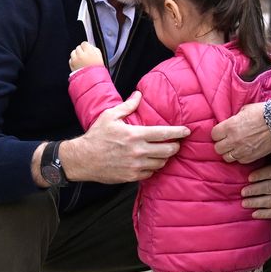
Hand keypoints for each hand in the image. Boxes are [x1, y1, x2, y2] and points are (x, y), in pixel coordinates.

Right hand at [59, 92, 190, 182]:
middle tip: (176, 143)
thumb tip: (139, 94)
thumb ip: (127, 106)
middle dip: (175, 146)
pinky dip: (154, 167)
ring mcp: (135, 166)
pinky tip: (151, 162)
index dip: (178, 132)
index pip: (164, 133)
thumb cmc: (96, 136)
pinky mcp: (131, 176)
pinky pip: (150, 173)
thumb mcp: (110, 116)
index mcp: (134, 135)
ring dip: (165, 157)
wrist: (83, 159)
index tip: (187, 131)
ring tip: (164, 152)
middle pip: (167, 151)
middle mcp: (138, 151)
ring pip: (161, 163)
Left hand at [69, 41, 104, 70]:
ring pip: (73, 52)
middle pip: (78, 47)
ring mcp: (75, 60)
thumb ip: (94, 49)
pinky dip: (73, 61)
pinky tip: (79, 64)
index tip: (88, 50)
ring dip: (76, 55)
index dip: (86, 47)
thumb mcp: (100, 57)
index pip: (84, 43)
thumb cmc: (97, 70)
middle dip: (81, 51)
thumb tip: (89, 46)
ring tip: (82, 61)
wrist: (92, 81)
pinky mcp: (71, 65)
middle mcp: (81, 55)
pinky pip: (71, 59)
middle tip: (85, 56)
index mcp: (89, 52)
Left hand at [211, 102, 270, 163]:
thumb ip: (234, 118)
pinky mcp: (250, 157)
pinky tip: (244, 151)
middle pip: (218, 148)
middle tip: (227, 141)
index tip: (222, 133)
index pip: (213, 135)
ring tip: (235, 148)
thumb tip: (230, 122)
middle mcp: (233, 140)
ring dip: (229, 152)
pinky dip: (240, 157)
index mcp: (229, 126)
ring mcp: (241, 150)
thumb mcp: (245, 109)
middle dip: (221, 144)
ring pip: (227, 157)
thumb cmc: (263, 113)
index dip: (218, 134)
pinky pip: (239, 161)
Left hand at [243, 153, 270, 218]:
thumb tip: (245, 148)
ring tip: (244, 203)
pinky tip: (254, 214)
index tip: (249, 178)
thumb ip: (262, 152)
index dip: (260, 175)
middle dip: (255, 190)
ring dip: (256, 203)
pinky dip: (264, 214)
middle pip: (270, 187)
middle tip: (242, 192)